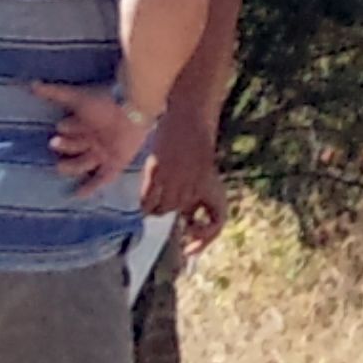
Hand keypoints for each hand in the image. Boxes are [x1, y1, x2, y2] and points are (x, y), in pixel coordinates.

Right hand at [35, 82, 157, 198]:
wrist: (134, 107)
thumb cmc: (105, 101)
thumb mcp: (77, 98)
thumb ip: (54, 92)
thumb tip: (31, 85)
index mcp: (86, 122)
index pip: (69, 128)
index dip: (66, 127)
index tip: (60, 127)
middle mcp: (94, 138)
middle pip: (74, 146)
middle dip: (64, 146)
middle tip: (54, 143)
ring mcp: (104, 151)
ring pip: (83, 164)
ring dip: (70, 166)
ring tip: (59, 166)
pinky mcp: (116, 162)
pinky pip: (102, 179)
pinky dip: (89, 187)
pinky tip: (76, 195)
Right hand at [144, 119, 229, 252]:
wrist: (190, 113)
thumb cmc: (196, 142)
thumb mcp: (203, 171)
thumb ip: (198, 195)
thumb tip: (187, 220)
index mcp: (212, 185)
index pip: (217, 223)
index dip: (205, 240)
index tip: (189, 248)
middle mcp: (195, 186)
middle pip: (179, 215)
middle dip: (173, 210)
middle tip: (169, 196)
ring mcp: (176, 179)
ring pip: (163, 211)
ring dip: (158, 205)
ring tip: (160, 185)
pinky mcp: (158, 172)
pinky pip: (147, 202)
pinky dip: (145, 201)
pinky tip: (148, 189)